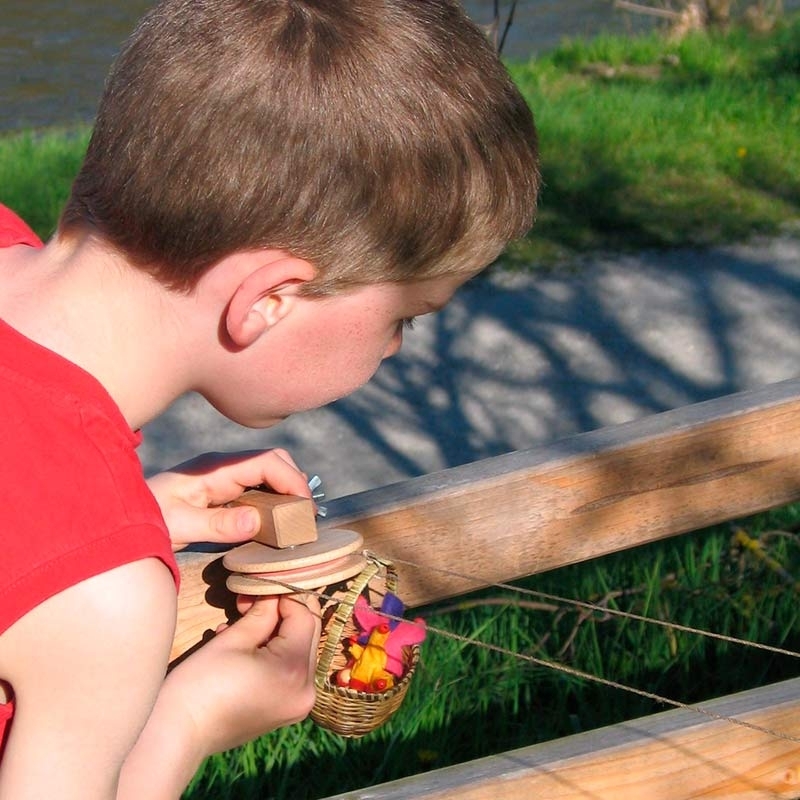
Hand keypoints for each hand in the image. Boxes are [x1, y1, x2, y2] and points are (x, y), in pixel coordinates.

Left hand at [146, 449, 311, 549]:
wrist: (117, 515)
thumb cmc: (143, 519)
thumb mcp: (178, 526)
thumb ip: (217, 524)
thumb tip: (257, 521)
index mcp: (216, 468)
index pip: (268, 462)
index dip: (293, 481)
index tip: (305, 508)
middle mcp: (224, 467)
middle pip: (275, 461)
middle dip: (295, 483)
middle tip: (305, 517)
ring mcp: (224, 476)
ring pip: (269, 473)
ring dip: (286, 491)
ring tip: (296, 520)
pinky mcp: (223, 489)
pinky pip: (258, 487)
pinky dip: (274, 499)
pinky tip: (276, 521)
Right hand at [163, 594, 321, 755]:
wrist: (176, 735)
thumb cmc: (200, 685)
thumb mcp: (232, 640)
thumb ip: (262, 613)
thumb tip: (274, 594)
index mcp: (294, 670)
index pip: (305, 617)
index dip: (284, 597)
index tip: (258, 589)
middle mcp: (306, 690)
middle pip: (308, 633)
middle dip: (283, 612)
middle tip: (249, 602)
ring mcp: (298, 703)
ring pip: (299, 649)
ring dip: (276, 630)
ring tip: (242, 621)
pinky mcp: (286, 709)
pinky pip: (289, 669)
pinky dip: (274, 652)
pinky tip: (243, 645)